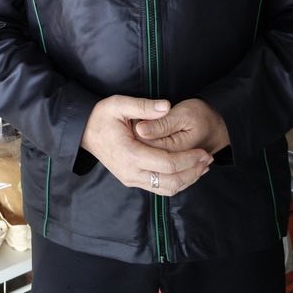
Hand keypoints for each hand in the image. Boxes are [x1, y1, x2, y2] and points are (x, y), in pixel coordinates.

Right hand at [81, 95, 212, 194]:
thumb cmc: (100, 117)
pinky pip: (159, 188)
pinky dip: (176, 182)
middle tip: (209, 158)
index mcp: (130, 154)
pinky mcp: (132, 180)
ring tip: (203, 166)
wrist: (83, 132)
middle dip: (193, 171)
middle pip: (171, 181)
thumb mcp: (118, 104)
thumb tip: (167, 106)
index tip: (204, 151)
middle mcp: (131, 172)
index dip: (189, 159)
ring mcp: (131, 179)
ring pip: (166, 189)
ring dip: (187, 180)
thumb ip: (143, 105)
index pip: (167, 163)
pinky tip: (187, 171)